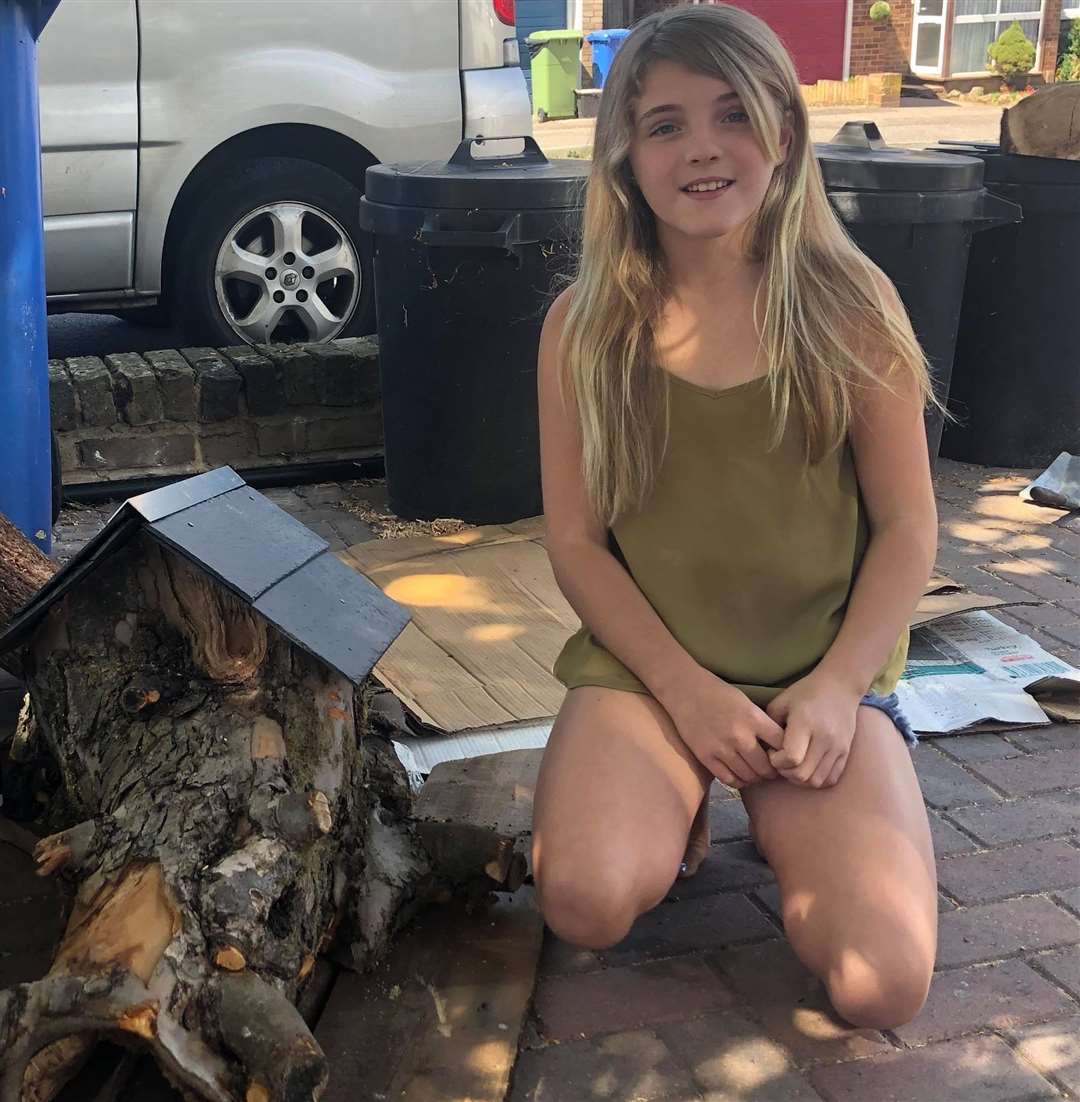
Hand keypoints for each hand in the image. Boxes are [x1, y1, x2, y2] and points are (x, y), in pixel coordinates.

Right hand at [665, 667, 784, 788]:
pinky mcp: (705, 756)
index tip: (784, 756)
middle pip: (766, 767)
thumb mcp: (747, 702)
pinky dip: (738, 781)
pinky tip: (740, 775)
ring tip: (756, 773)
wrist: (685, 689)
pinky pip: (728, 779)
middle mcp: (739, 736)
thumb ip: (762, 723)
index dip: (786, 754)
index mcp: (753, 718)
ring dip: (756, 778)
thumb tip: (779, 746)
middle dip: (772, 771)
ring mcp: (721, 748)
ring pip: (749, 776)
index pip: (782, 745)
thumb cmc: (719, 693)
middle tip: (771, 770)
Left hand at [766, 671, 861, 787]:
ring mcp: (838, 747)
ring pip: (816, 781)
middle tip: (780, 759)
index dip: (776, 761)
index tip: (772, 751)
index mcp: (805, 723)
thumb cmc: (805, 692)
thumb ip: (769, 727)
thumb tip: (763, 751)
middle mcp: (824, 738)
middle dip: (785, 772)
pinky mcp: (845, 752)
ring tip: (793, 764)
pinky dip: (816, 779)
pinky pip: (830, 779)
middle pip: (802, 775)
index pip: (791, 759)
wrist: (840, 686)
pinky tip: (808, 767)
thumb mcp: (781, 702)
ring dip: (800, 779)